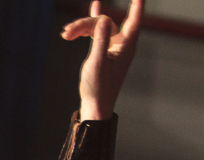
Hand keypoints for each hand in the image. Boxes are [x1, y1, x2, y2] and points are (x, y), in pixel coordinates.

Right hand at [63, 0, 143, 120]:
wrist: (95, 105)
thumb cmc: (98, 88)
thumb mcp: (97, 63)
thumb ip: (101, 40)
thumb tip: (103, 19)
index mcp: (125, 47)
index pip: (135, 20)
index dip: (137, 5)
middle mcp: (121, 44)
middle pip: (105, 22)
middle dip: (86, 23)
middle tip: (67, 32)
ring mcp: (113, 47)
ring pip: (98, 27)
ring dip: (81, 28)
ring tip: (65, 35)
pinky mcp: (104, 50)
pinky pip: (99, 31)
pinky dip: (92, 23)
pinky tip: (94, 4)